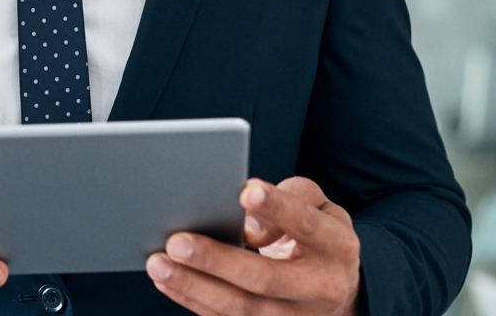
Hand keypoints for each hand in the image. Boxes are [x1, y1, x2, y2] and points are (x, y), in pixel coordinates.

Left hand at [144, 177, 360, 315]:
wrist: (337, 288)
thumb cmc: (316, 235)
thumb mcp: (318, 207)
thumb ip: (290, 199)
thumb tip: (248, 223)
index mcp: (336, 246)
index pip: (306, 224)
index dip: (277, 209)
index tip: (244, 192)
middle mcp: (322, 287)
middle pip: (266, 278)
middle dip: (217, 260)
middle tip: (176, 241)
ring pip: (242, 309)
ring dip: (194, 287)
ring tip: (158, 264)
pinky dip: (193, 301)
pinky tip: (167, 282)